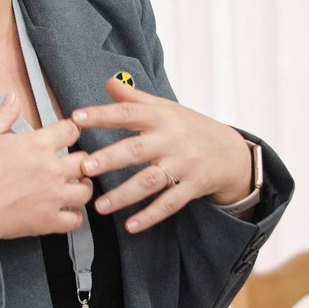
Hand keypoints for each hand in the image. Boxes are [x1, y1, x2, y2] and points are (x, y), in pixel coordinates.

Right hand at [0, 95, 89, 247]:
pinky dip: (74, 216)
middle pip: (84, 160)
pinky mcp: (49, 220)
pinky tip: (68, 211)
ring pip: (85, 190)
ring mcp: (53, 197)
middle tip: (72, 162)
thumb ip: (3, 114)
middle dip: (80, 159)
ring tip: (76, 186)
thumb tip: (13, 97)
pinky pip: (75, 220)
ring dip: (83, 186)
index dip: (71, 130)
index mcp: (39, 145)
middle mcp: (52, 170)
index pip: (71, 131)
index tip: (68, 134)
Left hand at [73, 77, 255, 234]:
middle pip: (137, 149)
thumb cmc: (192, 128)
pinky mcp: (193, 186)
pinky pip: (170, 203)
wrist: (232, 152)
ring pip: (150, 181)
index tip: (76, 118)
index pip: (128, 113)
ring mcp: (184, 164)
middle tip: (84, 168)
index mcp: (162, 117)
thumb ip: (136, 99)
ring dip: (124, 195)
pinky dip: (150, 215)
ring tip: (100, 206)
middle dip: (110, 158)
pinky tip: (131, 225)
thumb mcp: (167, 109)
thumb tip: (109, 81)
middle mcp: (172, 139)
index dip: (102, 115)